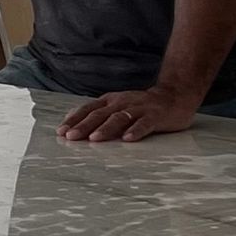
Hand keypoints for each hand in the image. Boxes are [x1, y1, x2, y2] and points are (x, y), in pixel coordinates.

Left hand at [58, 84, 201, 144]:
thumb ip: (96, 112)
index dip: (74, 120)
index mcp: (110, 101)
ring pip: (119, 118)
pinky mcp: (155, 116)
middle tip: (71, 137)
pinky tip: (127, 139)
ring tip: (94, 139)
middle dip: (84, 126)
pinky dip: (135, 130)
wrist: (174, 96)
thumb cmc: (140, 106)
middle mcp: (122, 103)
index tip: (61, 131)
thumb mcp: (115, 105)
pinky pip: (144, 123)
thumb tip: (70, 118)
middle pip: (100, 114)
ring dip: (106, 129)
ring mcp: (139, 108)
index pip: (88, 109)